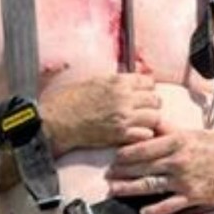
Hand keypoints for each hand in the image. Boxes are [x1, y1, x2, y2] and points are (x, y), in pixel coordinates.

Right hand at [41, 74, 160, 151]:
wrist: (58, 120)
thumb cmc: (70, 100)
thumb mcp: (94, 80)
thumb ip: (115, 80)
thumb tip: (130, 79)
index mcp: (117, 81)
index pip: (148, 81)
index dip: (147, 88)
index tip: (143, 94)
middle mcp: (124, 97)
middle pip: (155, 99)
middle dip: (151, 105)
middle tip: (143, 110)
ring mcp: (124, 116)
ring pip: (155, 117)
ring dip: (149, 120)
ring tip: (139, 123)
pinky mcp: (120, 134)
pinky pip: (146, 134)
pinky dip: (143, 135)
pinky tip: (134, 134)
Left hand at [105, 120, 213, 213]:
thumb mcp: (192, 133)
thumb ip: (169, 130)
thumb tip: (150, 123)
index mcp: (178, 142)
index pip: (145, 148)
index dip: (126, 153)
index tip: (115, 157)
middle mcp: (179, 161)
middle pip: (143, 167)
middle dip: (122, 172)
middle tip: (108, 175)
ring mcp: (185, 180)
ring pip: (151, 185)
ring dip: (130, 188)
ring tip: (115, 190)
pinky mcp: (193, 196)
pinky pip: (170, 205)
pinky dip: (155, 209)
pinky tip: (143, 211)